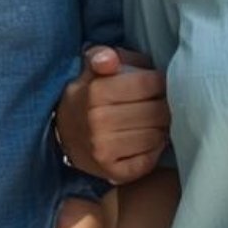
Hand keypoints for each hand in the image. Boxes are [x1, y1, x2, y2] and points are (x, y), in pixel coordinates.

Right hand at [54, 46, 167, 184]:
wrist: (64, 133)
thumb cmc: (89, 95)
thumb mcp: (92, 68)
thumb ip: (103, 55)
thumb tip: (109, 60)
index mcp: (95, 91)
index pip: (149, 83)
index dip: (159, 81)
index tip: (156, 83)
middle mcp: (98, 121)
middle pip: (157, 111)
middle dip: (163, 105)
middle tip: (159, 103)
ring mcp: (103, 149)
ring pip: (156, 136)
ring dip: (160, 128)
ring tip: (153, 122)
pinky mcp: (111, 172)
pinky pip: (149, 161)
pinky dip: (154, 150)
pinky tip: (146, 141)